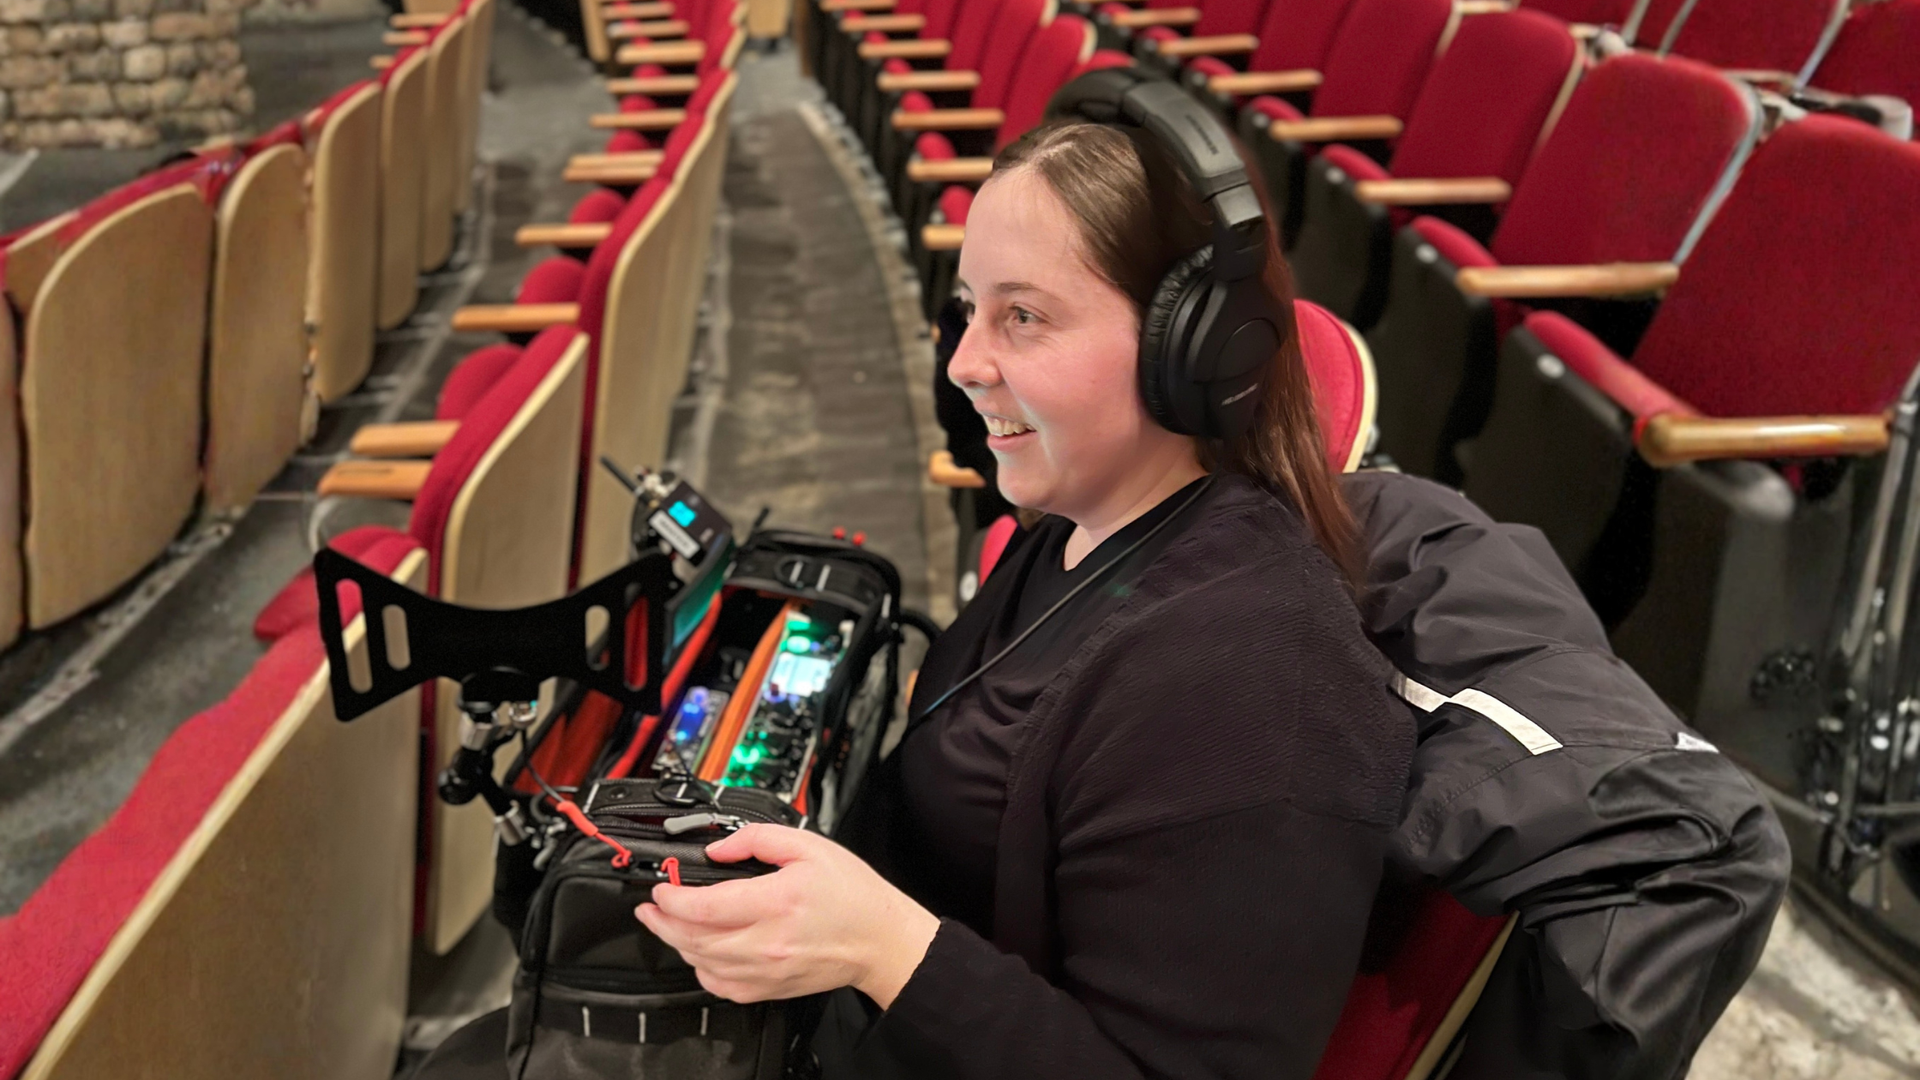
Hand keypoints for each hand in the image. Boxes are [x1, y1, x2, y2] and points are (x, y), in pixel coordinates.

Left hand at [635, 824, 940, 1006]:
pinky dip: (700, 968)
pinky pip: (720, 986)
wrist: (879, 938)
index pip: (706, 906)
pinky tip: (698, 952)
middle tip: (650, 907)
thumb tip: (718, 849)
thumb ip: (757, 839)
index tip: (662, 888)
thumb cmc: (851, 894)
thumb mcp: (808, 846)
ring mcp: (767, 970)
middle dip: (663, 921)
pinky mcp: (769, 988)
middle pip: (694, 938)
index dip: (673, 898)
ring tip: (666, 925)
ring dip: (676, 943)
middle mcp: (768, 942)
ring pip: (702, 963)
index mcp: (777, 902)